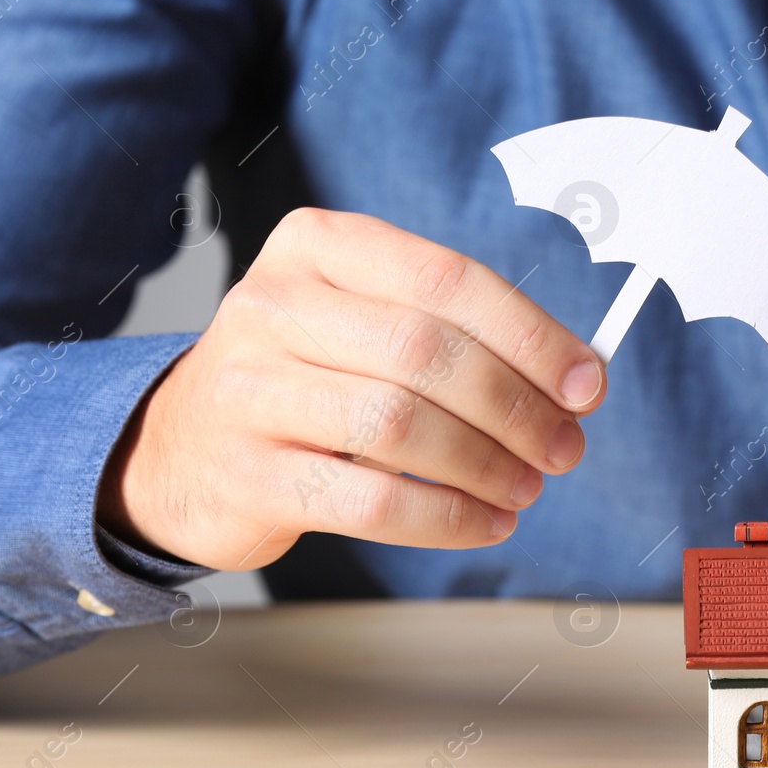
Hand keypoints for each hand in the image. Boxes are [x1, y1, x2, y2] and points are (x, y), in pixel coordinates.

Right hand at [98, 209, 604, 570]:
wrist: (180, 449)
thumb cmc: (306, 378)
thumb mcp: (368, 325)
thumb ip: (462, 335)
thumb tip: (578, 378)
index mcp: (317, 246)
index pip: (446, 278)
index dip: (531, 335)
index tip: (587, 383)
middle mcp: (273, 305)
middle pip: (428, 353)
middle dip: (517, 408)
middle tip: (564, 447)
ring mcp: (248, 390)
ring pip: (401, 426)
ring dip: (486, 465)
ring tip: (526, 487)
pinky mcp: (247, 475)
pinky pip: (372, 502)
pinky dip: (447, 518)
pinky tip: (485, 520)